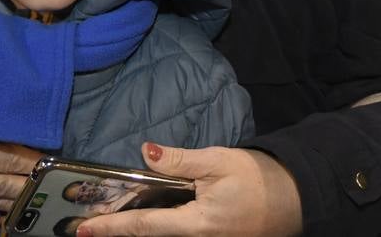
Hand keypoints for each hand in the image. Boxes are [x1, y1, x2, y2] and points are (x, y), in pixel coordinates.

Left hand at [76, 144, 303, 236]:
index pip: (142, 227)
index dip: (110, 227)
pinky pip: (177, 233)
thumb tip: (146, 152)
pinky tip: (143, 216)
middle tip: (88, 222)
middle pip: (149, 236)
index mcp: (196, 225)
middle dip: (118, 229)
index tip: (83, 229)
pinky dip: (156, 225)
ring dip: (136, 227)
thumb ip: (180, 161)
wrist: (297, 198)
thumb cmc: (259, 179)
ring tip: (108, 218)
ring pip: (163, 236)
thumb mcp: (218, 162)